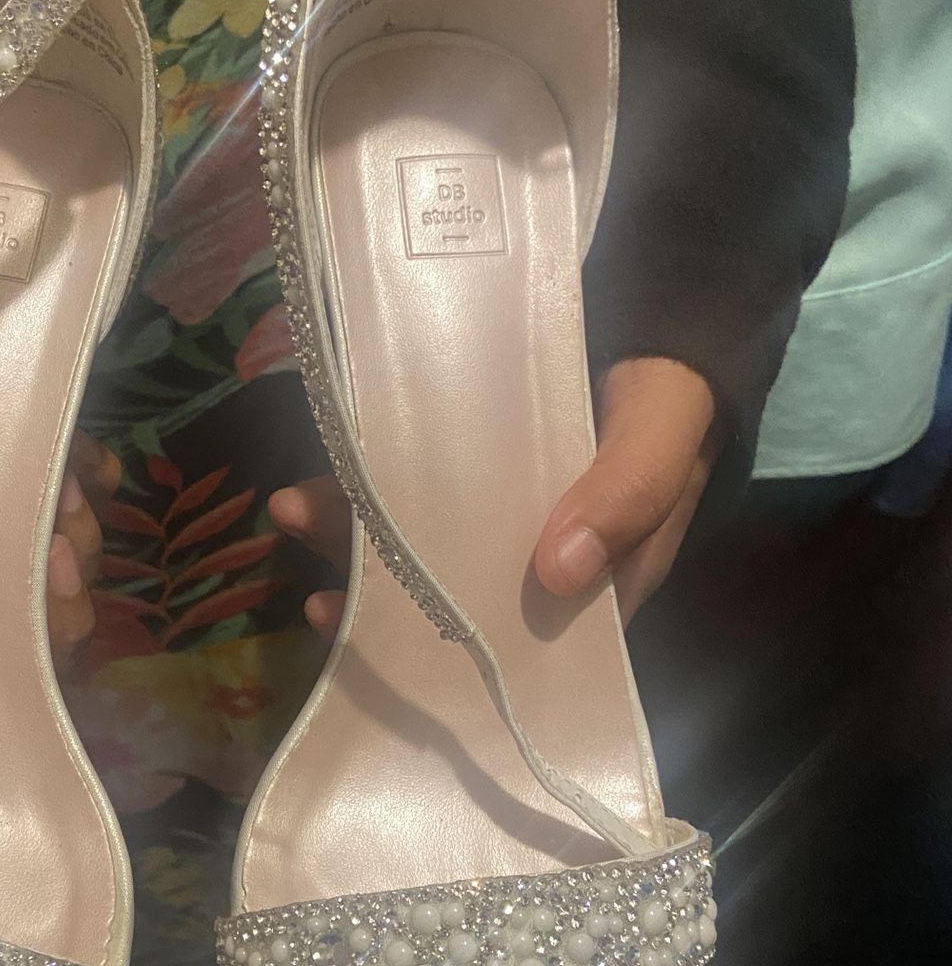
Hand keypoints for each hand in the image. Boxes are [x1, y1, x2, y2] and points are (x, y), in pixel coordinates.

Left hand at [268, 356, 717, 632]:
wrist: (661, 315)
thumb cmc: (673, 386)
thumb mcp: (664, 432)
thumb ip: (629, 492)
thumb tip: (557, 573)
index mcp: (598, 577)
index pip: (521, 638)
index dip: (453, 650)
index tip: (384, 645)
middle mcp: (540, 556)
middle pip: (453, 594)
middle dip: (382, 598)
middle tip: (318, 598)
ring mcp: (498, 510)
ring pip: (420, 540)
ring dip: (354, 535)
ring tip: (293, 513)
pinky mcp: (470, 463)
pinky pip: (411, 487)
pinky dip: (363, 487)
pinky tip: (312, 483)